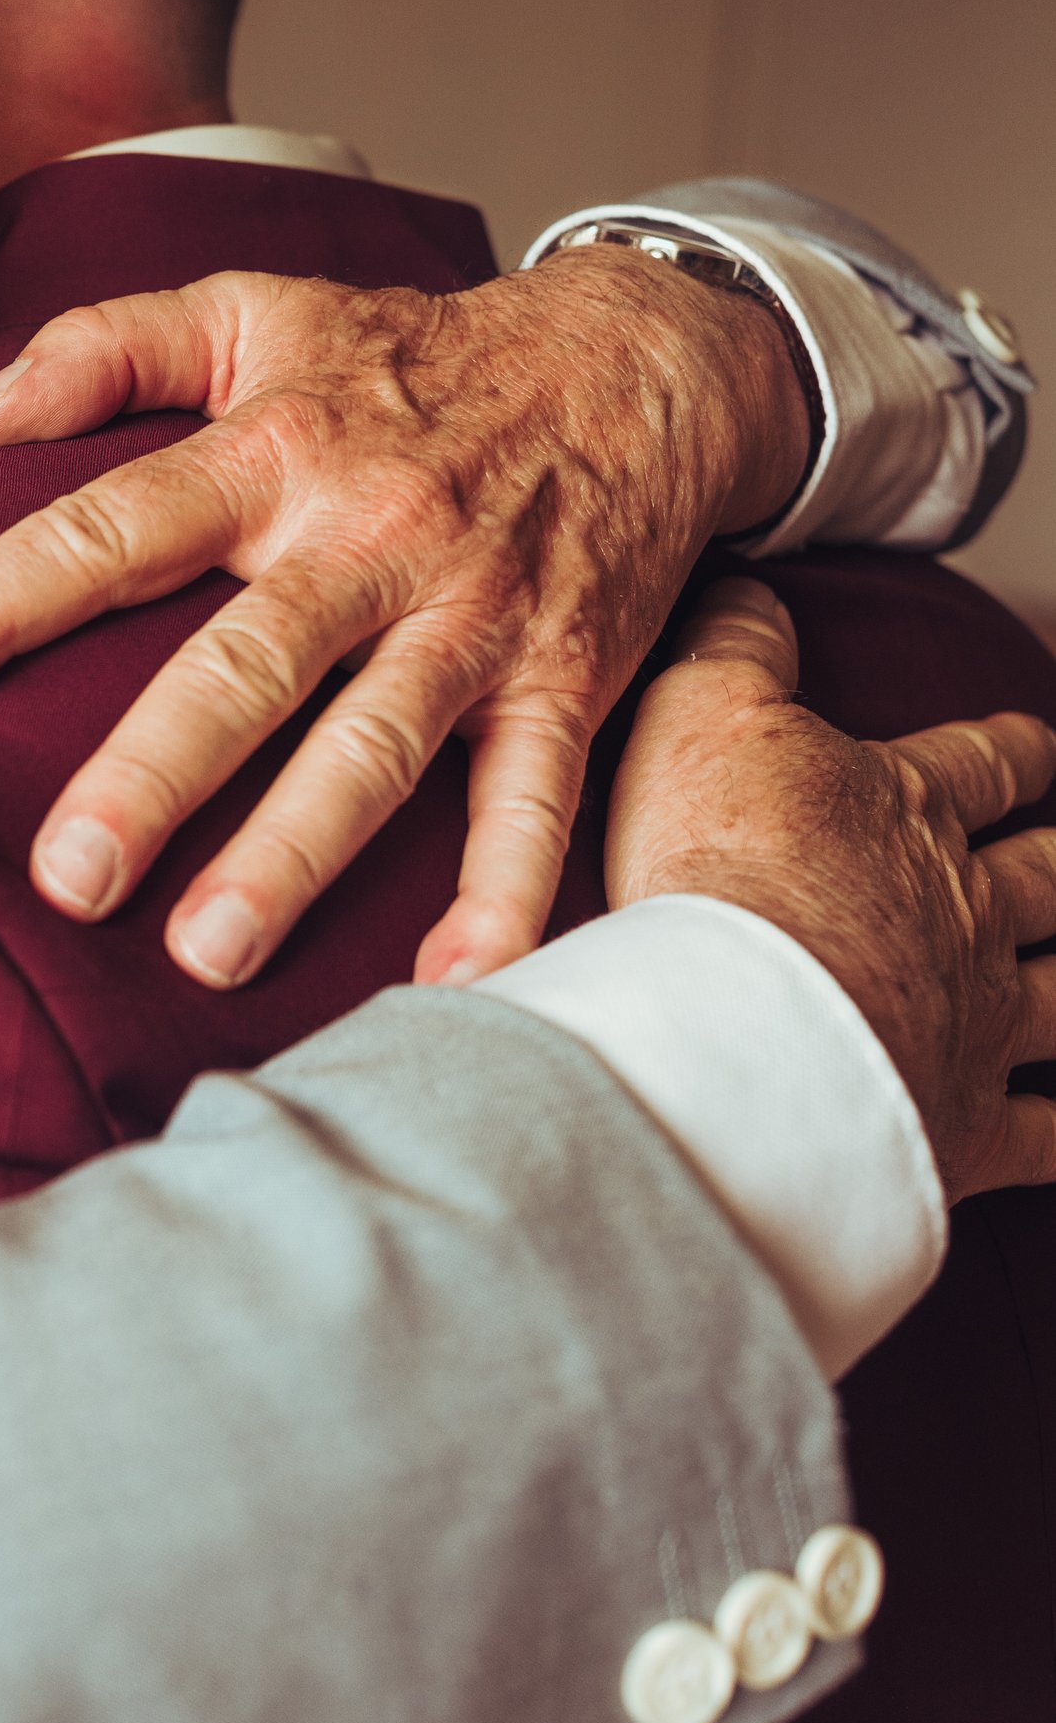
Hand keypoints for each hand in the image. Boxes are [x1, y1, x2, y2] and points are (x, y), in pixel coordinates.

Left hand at [0, 241, 810, 988]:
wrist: (638, 362)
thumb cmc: (413, 356)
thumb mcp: (258, 312)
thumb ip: (109, 348)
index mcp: (271, 451)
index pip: (108, 528)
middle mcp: (366, 539)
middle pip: (242, 667)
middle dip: (152, 774)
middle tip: (66, 877)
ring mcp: (470, 617)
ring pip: (373, 748)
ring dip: (295, 856)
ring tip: (205, 954)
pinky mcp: (564, 679)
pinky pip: (537, 798)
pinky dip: (508, 895)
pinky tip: (455, 986)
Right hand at [608, 580, 1055, 1195]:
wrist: (734, 1028)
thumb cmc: (716, 866)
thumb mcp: (701, 712)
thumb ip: (735, 642)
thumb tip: (752, 584)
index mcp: (905, 811)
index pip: (980, 764)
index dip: (1013, 751)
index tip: (1038, 747)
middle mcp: (960, 910)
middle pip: (1044, 876)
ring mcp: (974, 1021)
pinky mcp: (965, 1125)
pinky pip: (1048, 1138)